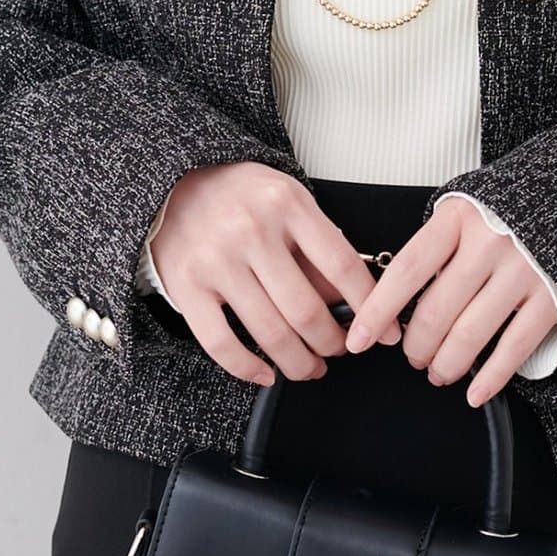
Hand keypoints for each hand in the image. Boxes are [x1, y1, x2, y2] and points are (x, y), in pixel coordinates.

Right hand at [152, 162, 401, 386]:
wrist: (172, 181)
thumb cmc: (240, 196)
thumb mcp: (289, 203)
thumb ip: (318, 249)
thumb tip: (354, 307)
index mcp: (288, 204)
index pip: (343, 267)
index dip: (371, 308)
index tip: (384, 332)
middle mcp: (251, 231)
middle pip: (307, 310)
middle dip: (332, 343)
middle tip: (339, 352)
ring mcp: (216, 261)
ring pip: (270, 332)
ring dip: (298, 362)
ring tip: (310, 368)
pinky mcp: (186, 287)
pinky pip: (222, 343)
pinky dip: (248, 368)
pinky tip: (266, 374)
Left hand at [344, 197, 556, 406]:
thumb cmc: (511, 209)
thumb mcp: (467, 208)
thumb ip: (438, 245)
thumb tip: (400, 299)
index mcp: (459, 217)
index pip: (406, 271)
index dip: (378, 310)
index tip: (359, 338)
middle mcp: (490, 242)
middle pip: (436, 311)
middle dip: (416, 346)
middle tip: (413, 357)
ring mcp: (524, 270)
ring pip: (470, 335)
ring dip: (446, 364)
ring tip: (439, 372)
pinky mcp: (553, 297)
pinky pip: (514, 348)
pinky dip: (491, 378)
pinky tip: (475, 391)